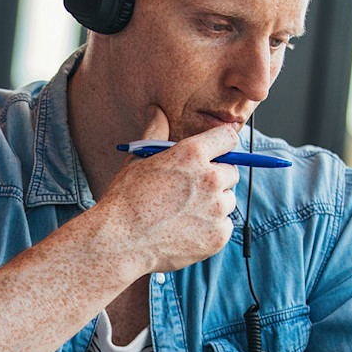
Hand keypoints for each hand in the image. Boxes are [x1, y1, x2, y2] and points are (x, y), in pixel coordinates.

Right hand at [91, 106, 241, 274]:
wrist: (120, 241)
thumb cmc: (126, 199)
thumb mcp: (139, 159)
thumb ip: (155, 131)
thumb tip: (155, 110)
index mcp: (193, 154)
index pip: (228, 137)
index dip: (221, 144)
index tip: (216, 153)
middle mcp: (210, 179)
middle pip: (232, 172)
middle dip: (216, 177)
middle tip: (191, 189)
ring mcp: (216, 209)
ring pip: (228, 201)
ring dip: (214, 204)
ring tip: (184, 212)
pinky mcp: (218, 235)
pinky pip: (225, 226)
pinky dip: (211, 228)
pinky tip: (186, 229)